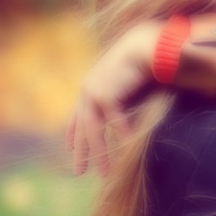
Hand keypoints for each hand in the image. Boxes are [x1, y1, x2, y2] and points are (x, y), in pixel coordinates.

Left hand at [66, 19, 162, 175]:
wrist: (145, 44)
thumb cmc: (140, 61)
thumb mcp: (125, 84)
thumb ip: (121, 99)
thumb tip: (123, 115)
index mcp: (90, 87)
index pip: (77, 116)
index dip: (73, 134)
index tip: (70, 149)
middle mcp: (88, 90)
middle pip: (82, 128)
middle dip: (82, 151)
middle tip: (79, 171)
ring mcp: (94, 92)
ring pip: (94, 129)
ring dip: (99, 151)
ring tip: (104, 171)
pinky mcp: (106, 94)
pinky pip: (113, 121)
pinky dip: (121, 134)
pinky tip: (126, 147)